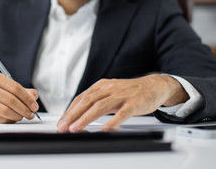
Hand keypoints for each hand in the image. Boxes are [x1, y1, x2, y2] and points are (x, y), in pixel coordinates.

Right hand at [0, 73, 38, 122]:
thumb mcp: (10, 87)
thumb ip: (25, 91)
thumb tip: (34, 98)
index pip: (16, 88)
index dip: (27, 98)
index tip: (34, 106)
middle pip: (11, 100)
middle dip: (24, 109)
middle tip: (31, 114)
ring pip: (6, 110)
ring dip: (18, 115)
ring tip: (23, 116)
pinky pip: (1, 118)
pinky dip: (11, 120)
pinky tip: (13, 118)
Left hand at [57, 74, 187, 131]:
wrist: (154, 86)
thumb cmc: (130, 92)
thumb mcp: (110, 93)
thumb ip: (97, 101)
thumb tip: (79, 115)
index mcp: (102, 86)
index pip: (82, 98)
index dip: (70, 110)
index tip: (62, 122)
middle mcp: (109, 88)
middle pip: (87, 101)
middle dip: (73, 115)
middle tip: (63, 127)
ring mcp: (121, 95)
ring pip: (100, 106)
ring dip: (86, 118)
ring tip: (76, 128)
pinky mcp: (134, 103)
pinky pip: (122, 113)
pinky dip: (112, 121)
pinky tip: (105, 129)